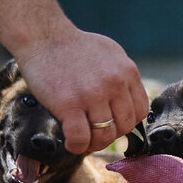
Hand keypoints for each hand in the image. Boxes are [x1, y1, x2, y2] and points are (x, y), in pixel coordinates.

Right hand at [15, 30, 147, 153]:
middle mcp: (115, 84)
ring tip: (82, 140)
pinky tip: (71, 143)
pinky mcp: (70, 104)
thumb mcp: (111, 55)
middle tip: (95, 134)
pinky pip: (81, 138)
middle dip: (110, 135)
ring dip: (93, 144)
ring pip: (104, 136)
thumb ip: (123, 77)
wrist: (43, 36)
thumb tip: (129, 103)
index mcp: (128, 72)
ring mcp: (93, 95)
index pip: (140, 111)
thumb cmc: (74, 47)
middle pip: (124, 127)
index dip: (126, 123)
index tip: (112, 124)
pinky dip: (77, 146)